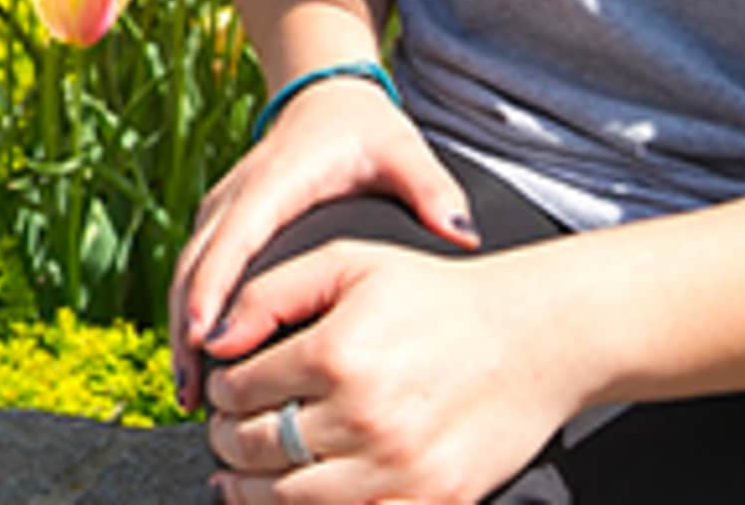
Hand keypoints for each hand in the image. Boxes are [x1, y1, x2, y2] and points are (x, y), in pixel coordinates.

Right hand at [167, 77, 477, 410]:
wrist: (327, 99)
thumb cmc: (365, 131)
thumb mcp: (402, 152)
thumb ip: (432, 190)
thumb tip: (461, 235)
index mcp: (275, 182)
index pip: (235, 239)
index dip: (214, 289)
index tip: (206, 339)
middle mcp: (236, 197)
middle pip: (196, 267)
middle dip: (189, 328)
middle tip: (193, 391)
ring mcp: (221, 211)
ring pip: (186, 274)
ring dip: (184, 330)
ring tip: (190, 393)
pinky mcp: (219, 225)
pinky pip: (195, 275)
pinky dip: (191, 317)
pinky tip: (200, 366)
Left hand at [200, 244, 583, 504]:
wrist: (534, 340)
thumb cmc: (437, 298)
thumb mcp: (350, 263)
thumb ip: (269, 293)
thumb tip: (211, 339)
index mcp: (339, 354)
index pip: (238, 389)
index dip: (220, 391)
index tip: (224, 390)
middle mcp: (366, 417)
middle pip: (255, 449)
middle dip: (227, 439)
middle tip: (228, 430)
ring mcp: (398, 470)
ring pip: (287, 501)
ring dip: (251, 489)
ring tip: (244, 473)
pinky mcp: (430, 504)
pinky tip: (297, 498)